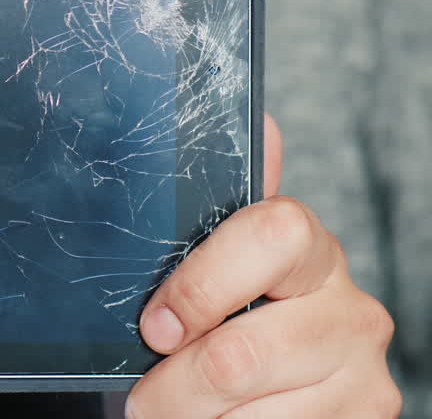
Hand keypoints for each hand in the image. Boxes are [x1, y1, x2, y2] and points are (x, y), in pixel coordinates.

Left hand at [126, 115, 400, 417]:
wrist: (264, 393)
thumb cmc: (225, 315)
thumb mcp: (214, 259)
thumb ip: (221, 210)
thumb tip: (258, 120)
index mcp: (307, 247)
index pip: (273, 235)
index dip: (201, 285)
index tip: (155, 324)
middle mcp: (350, 305)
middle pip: (242, 352)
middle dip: (177, 383)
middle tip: (145, 396)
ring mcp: (362, 369)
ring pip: (250, 408)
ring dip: (193, 417)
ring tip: (172, 411)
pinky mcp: (364, 418)